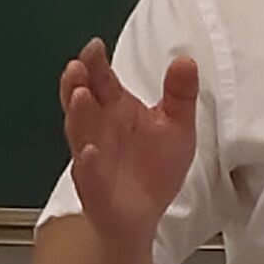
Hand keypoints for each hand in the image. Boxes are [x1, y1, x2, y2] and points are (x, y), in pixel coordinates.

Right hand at [55, 41, 202, 252]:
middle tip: (78, 66)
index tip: (96, 47)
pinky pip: (88, 176)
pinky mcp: (95, 189)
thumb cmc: (154, 168)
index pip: (101, 80)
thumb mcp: (176, 126)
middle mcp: (98, 130)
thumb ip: (179, 94)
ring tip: (80, 96)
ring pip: (79, 134)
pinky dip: (88, 165)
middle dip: (77, 83)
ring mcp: (92, 159)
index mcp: (115, 109)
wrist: (143, 216)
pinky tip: (90, 153)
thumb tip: (186, 59)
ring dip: (77, 116)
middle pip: (81, 102)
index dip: (95, 63)